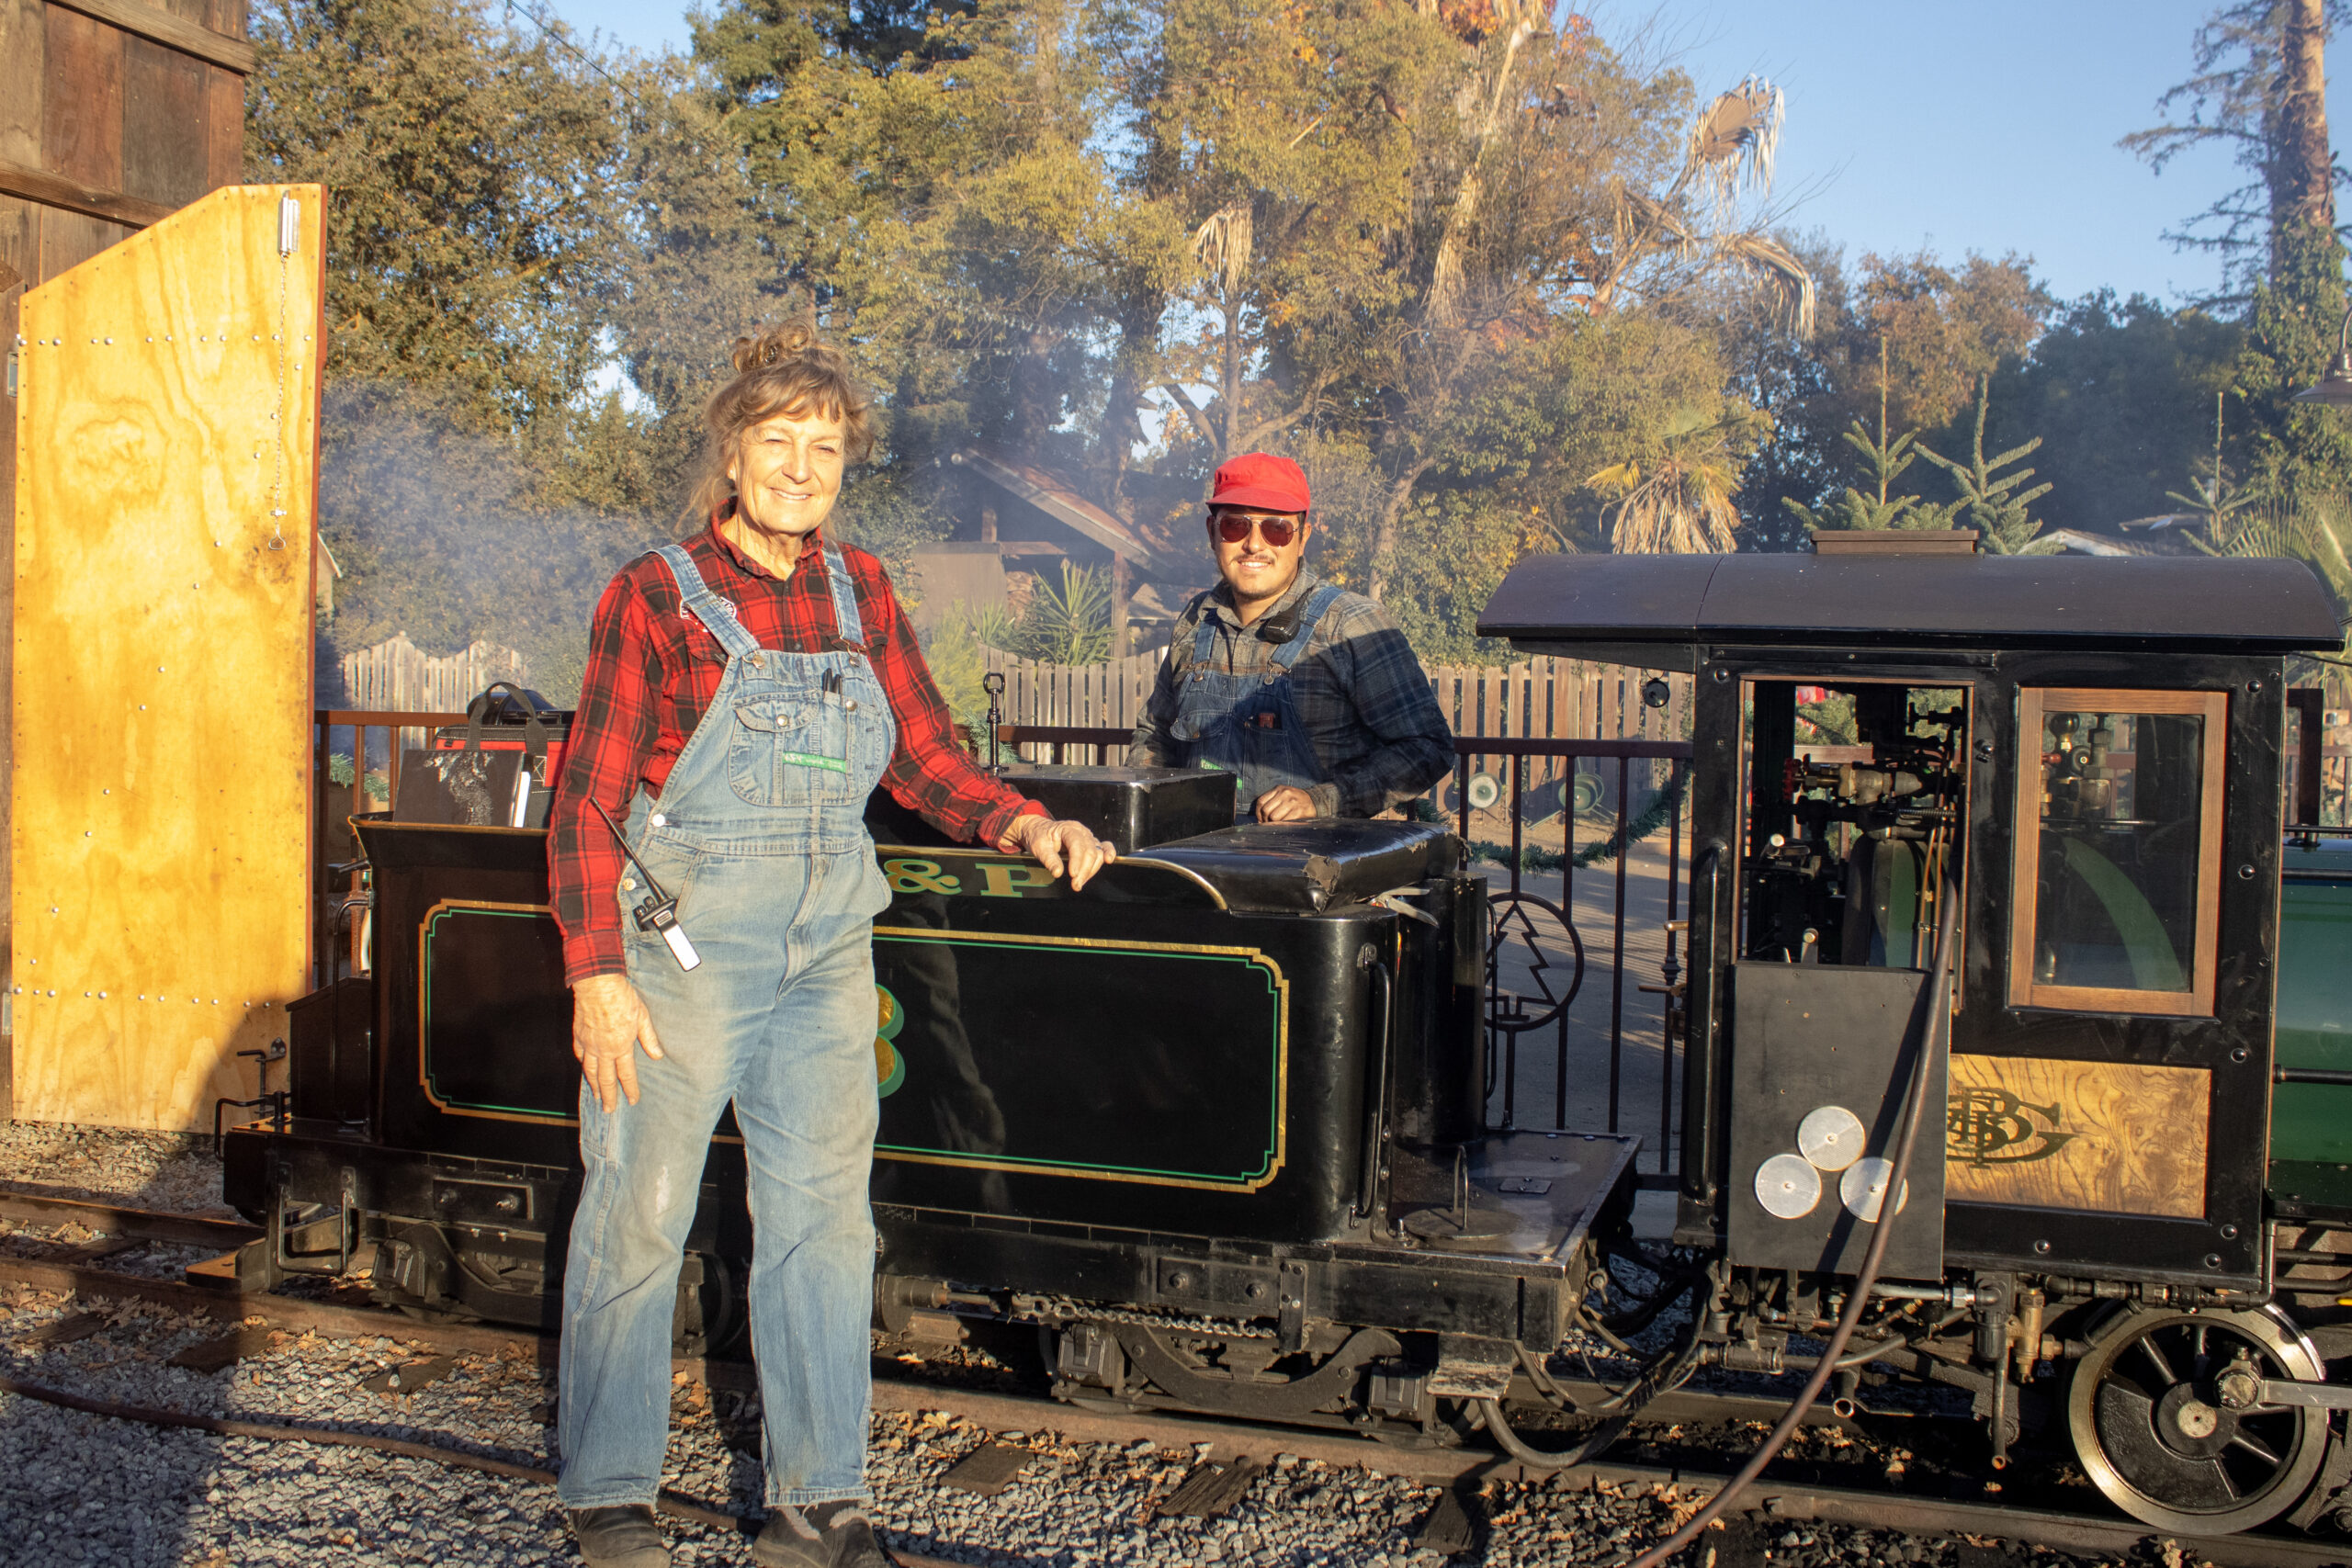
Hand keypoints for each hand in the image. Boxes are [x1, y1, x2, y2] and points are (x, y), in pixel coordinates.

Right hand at [572, 972, 664, 1112]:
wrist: (598, 985)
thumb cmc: (622, 998)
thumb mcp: (643, 1017)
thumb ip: (649, 1038)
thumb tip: (657, 1055)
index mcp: (621, 1046)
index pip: (626, 1074)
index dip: (630, 1089)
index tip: (633, 1100)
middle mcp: (603, 1049)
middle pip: (605, 1079)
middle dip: (608, 1096)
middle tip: (608, 1110)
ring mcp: (589, 1043)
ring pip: (589, 1070)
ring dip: (593, 1085)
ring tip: (596, 1096)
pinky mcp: (579, 1034)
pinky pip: (580, 1054)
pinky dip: (583, 1064)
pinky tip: (584, 1067)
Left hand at [998, 815, 1116, 889]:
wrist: (1038, 829)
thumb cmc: (1038, 836)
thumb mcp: (1038, 847)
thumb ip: (1049, 859)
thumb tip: (1058, 872)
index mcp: (1068, 829)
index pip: (1077, 844)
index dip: (1077, 861)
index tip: (1072, 875)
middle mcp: (1081, 831)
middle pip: (1090, 851)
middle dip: (1084, 870)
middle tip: (1075, 885)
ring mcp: (1087, 837)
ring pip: (1098, 852)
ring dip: (1092, 870)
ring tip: (1080, 882)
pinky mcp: (1091, 843)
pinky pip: (1104, 847)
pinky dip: (1108, 853)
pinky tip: (1109, 861)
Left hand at [1254, 786, 1319, 822]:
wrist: (1315, 801)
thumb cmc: (1295, 800)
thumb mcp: (1283, 795)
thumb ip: (1272, 801)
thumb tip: (1260, 818)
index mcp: (1278, 789)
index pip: (1261, 801)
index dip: (1258, 813)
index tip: (1261, 820)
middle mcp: (1285, 793)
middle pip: (1266, 810)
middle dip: (1265, 820)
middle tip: (1268, 825)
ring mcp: (1292, 802)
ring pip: (1274, 817)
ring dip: (1273, 824)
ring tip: (1276, 825)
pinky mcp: (1299, 811)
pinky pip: (1284, 821)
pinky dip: (1282, 826)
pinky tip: (1283, 826)